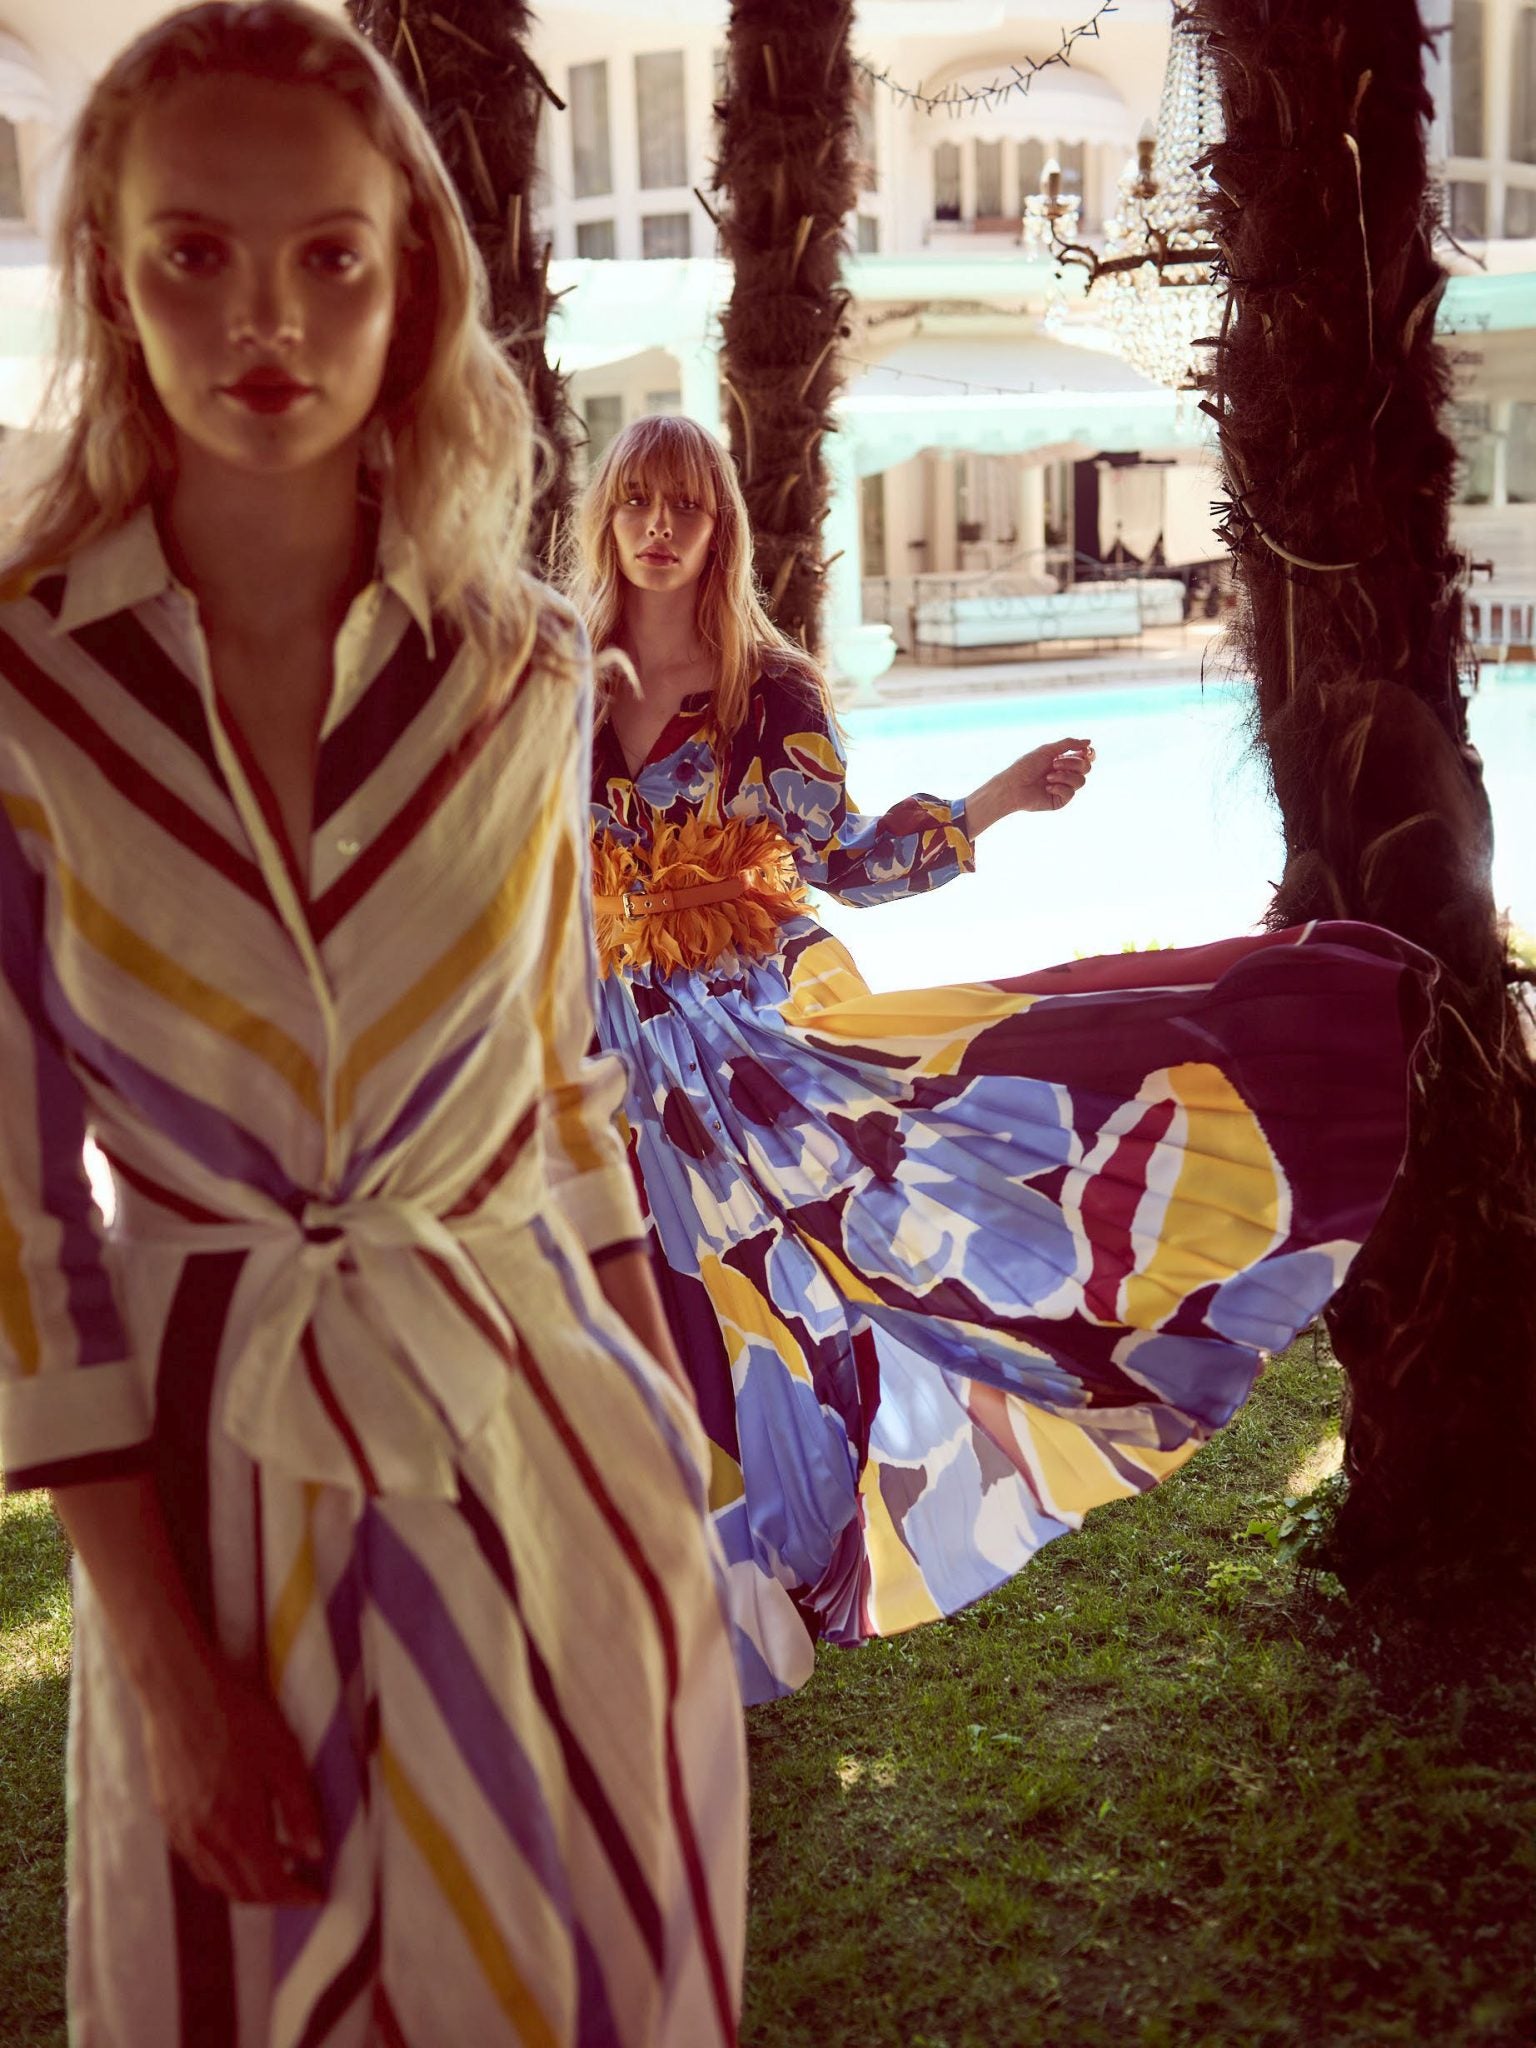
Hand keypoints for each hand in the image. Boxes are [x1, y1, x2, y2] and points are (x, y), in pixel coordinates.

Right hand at [139, 1651, 326, 1903]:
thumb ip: (300, 1810)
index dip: (296, 1895)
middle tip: (301, 1879)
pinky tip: (239, 1837)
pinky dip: (221, 1864)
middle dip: (274, 1894)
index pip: (269, 1885)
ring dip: (247, 1881)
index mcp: (238, 1829)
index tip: (317, 1893)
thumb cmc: (238, 1717)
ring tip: (277, 1857)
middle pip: (241, 1891)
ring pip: (216, 1879)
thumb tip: (315, 1854)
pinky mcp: (166, 1815)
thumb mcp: (284, 1757)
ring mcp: (180, 1831)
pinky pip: (196, 1858)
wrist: (179, 1691)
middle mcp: (204, 1841)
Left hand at [1007, 736, 1094, 812]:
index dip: (1089, 754)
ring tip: (1048, 777)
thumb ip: (1069, 744)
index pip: (1085, 757)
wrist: (1013, 786)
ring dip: (1064, 776)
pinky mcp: (1060, 800)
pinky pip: (1071, 793)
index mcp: (1063, 760)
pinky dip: (1059, 788)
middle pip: (1086, 768)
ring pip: (1081, 781)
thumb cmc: (1026, 766)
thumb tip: (1089, 741)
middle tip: (1054, 764)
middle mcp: (1065, 773)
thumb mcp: (1048, 750)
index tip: (1086, 752)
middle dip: (1072, 764)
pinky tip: (1046, 788)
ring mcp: (1064, 787)